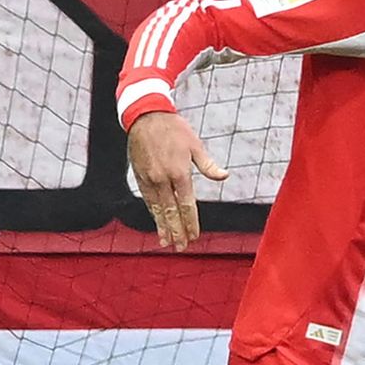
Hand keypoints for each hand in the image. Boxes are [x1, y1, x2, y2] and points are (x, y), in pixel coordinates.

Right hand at [127, 112, 228, 250]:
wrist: (146, 117)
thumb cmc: (175, 130)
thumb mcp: (195, 145)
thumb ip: (208, 165)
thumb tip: (224, 176)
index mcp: (179, 173)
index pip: (187, 204)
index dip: (191, 222)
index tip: (194, 236)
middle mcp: (163, 179)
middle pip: (171, 211)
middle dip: (177, 231)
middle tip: (181, 247)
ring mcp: (149, 179)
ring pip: (157, 209)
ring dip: (162, 226)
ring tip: (167, 242)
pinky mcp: (140, 177)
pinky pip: (148, 200)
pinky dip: (152, 213)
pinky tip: (156, 222)